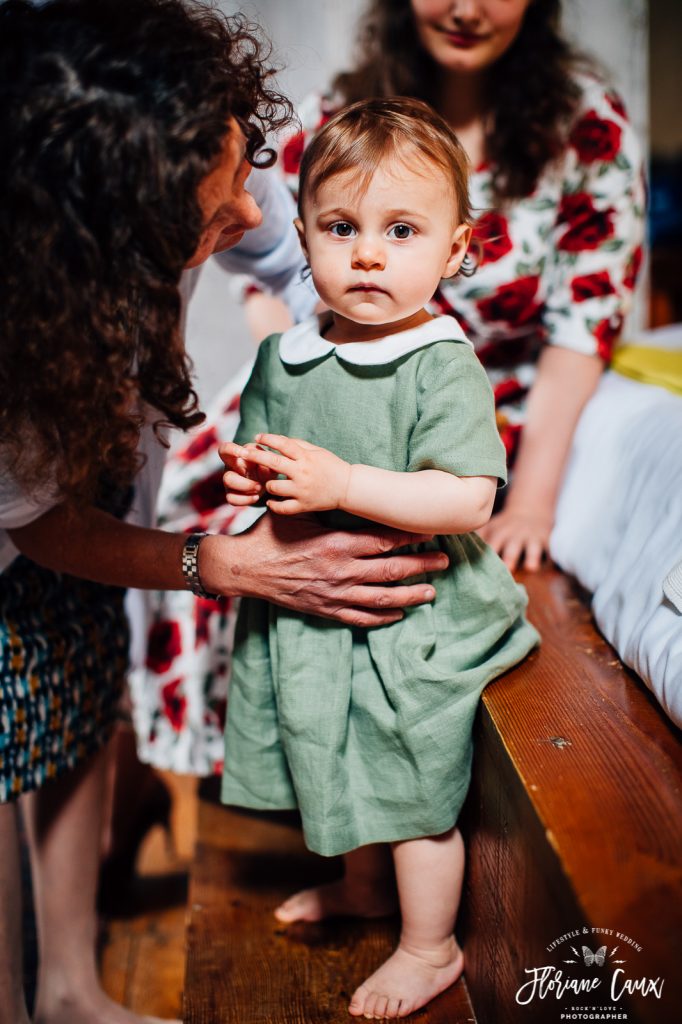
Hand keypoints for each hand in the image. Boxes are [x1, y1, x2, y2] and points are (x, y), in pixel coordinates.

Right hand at [200, 513, 450, 626]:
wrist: (243, 568)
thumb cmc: (270, 534)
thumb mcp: (300, 513)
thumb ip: (328, 507)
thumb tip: (350, 490)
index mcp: (337, 543)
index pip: (384, 539)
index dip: (411, 536)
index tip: (432, 531)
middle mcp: (341, 571)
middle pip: (392, 569)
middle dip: (422, 565)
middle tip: (444, 561)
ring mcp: (334, 594)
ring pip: (382, 598)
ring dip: (410, 594)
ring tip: (431, 592)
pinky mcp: (325, 610)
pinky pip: (360, 618)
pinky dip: (382, 617)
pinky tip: (399, 613)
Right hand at [219, 440, 277, 506]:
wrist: (269, 482)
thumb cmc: (267, 467)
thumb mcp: (270, 462)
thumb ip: (268, 461)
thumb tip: (265, 466)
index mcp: (237, 456)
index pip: (225, 449)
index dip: (231, 450)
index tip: (244, 454)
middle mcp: (230, 468)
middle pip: (226, 474)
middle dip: (244, 481)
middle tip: (259, 484)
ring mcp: (229, 482)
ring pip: (228, 484)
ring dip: (246, 487)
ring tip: (259, 488)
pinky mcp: (232, 495)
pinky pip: (232, 499)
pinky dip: (246, 500)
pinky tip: (256, 497)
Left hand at [239, 433, 351, 514]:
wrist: (348, 488)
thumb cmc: (331, 466)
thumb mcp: (317, 451)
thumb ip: (298, 445)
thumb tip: (277, 439)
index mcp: (306, 458)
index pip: (284, 444)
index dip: (268, 439)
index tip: (257, 436)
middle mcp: (303, 473)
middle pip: (274, 463)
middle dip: (256, 456)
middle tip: (244, 453)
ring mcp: (302, 491)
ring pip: (274, 487)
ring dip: (267, 484)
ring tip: (266, 483)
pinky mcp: (304, 505)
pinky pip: (282, 508)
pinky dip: (273, 505)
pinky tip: (270, 501)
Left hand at [477, 504, 552, 571]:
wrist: (532, 511)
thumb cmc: (504, 527)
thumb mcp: (490, 528)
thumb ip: (476, 538)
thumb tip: (453, 547)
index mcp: (498, 533)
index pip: (491, 545)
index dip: (486, 555)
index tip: (478, 569)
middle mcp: (515, 536)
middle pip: (510, 547)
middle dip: (508, 557)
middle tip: (504, 569)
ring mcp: (531, 538)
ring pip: (532, 548)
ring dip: (531, 557)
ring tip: (530, 568)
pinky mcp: (546, 541)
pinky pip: (549, 550)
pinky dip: (550, 558)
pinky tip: (552, 568)